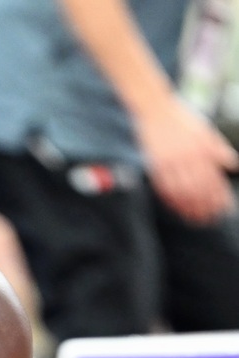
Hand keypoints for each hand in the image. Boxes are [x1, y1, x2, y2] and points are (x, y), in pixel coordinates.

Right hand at [136, 97, 238, 224]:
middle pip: (200, 188)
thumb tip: (232, 164)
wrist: (155, 109)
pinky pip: (165, 188)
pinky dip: (172, 201)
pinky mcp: (156, 165)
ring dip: (190, 208)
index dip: (220, 195)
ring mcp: (171, 162)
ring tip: (195, 219)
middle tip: (210, 219)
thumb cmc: (180, 119)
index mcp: (203, 147)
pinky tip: (177, 209)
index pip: (215, 177)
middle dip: (206, 206)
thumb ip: (218, 148)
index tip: (224, 208)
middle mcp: (189, 156)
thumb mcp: (205, 129)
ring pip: (183, 192)